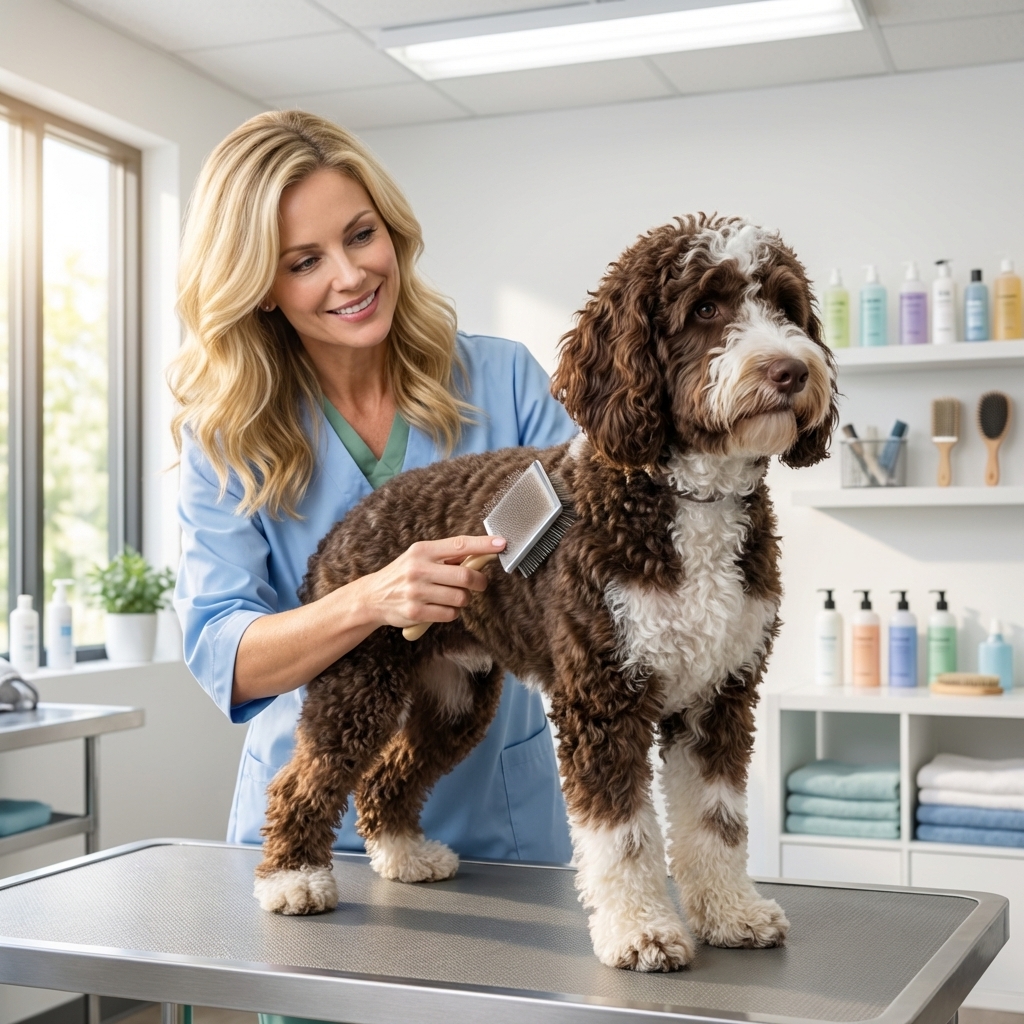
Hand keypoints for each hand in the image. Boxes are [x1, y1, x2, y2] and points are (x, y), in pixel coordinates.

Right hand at [359, 535, 505, 629]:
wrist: (373, 597)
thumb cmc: (403, 574)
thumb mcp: (419, 557)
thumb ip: (446, 556)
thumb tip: (480, 554)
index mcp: (422, 550)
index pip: (459, 545)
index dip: (483, 545)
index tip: (501, 544)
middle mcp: (418, 569)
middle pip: (466, 576)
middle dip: (479, 581)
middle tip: (480, 583)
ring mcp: (416, 592)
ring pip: (461, 597)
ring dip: (464, 599)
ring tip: (454, 596)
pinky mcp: (415, 612)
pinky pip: (450, 614)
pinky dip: (453, 612)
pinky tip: (442, 607)